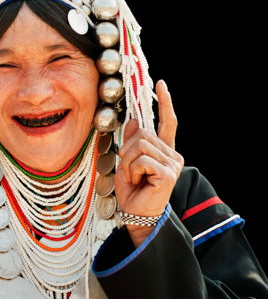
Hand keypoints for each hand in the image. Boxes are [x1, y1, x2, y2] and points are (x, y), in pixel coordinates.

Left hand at [114, 80, 183, 246]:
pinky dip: (132, 169)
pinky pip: (142, 159)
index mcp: (164, 151)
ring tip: (133, 177)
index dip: (164, 102)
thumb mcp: (127, 162)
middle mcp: (173, 155)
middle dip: (127, 150)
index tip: (160, 84)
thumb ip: (132, 142)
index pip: (168, 122)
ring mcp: (173, 164)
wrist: (136, 214)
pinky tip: (138, 181)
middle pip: (143, 133)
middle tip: (128, 170)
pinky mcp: (169, 173)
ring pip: (140, 145)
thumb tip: (132, 121)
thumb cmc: (132, 191)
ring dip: (128, 162)